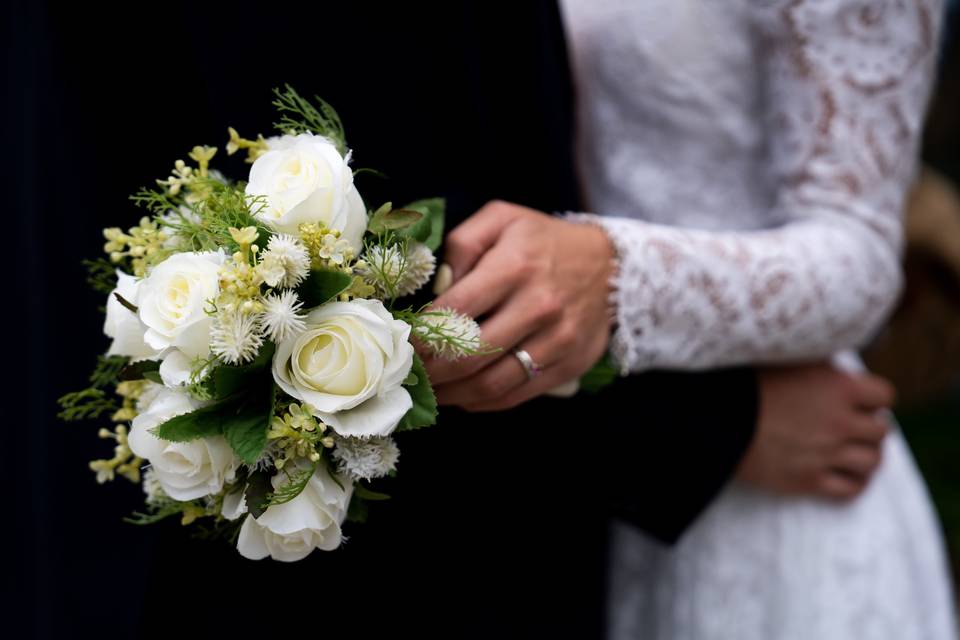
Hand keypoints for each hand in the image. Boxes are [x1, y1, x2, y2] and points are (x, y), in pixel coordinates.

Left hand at [421, 200, 616, 410]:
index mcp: (515, 266)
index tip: (401, 342)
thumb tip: (435, 286)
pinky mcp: (568, 365)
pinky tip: (461, 395)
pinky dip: (481, 402)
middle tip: (410, 373)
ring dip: (452, 393)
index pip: (455, 311)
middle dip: (431, 370)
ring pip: (492, 383)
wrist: (612, 265)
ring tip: (431, 389)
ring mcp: (557, 340)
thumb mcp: (502, 220)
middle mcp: (538, 305)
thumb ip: (461, 244)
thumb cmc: (543, 241)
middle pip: (471, 354)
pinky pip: (515, 395)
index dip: (421, 333)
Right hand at [737, 363, 894, 499]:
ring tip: (853, 451)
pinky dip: (854, 483)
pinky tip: (845, 474)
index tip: (860, 401)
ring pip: (872, 462)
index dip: (873, 398)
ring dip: (866, 456)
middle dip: (869, 427)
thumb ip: (821, 366)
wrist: (712, 417)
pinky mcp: (807, 480)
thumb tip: (839, 368)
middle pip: (881, 430)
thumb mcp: (789, 360)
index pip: (884, 396)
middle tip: (853, 426)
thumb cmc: (747, 383)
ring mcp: (825, 454)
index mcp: (838, 387)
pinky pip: (850, 489)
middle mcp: (838, 421)